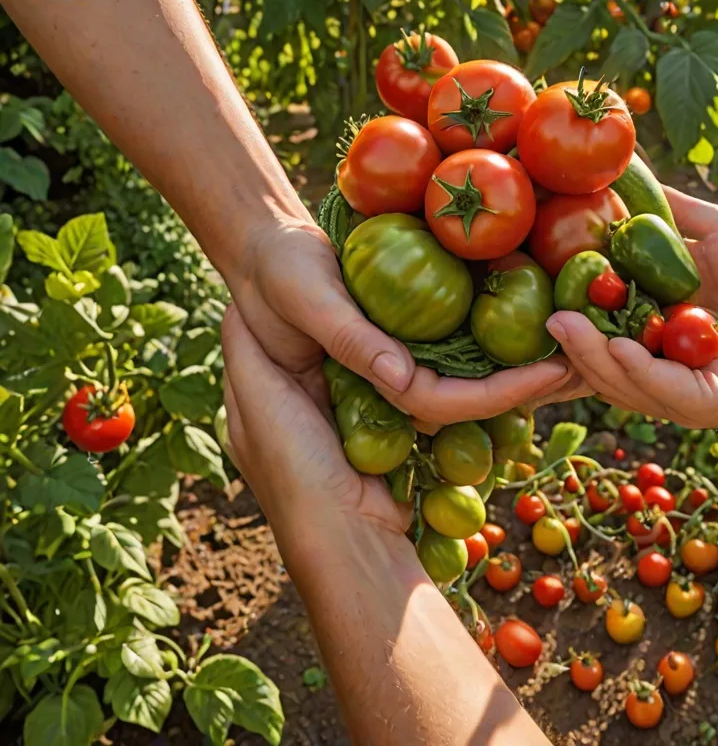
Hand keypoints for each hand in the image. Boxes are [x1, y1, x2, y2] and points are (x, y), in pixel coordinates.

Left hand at [220, 304, 406, 537]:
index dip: (271, 310)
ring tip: (372, 309)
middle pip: (304, 355)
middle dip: (318, 327)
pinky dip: (380, 375)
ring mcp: (332, 425)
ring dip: (354, 350)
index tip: (292, 271)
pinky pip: (373, 393)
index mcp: (254, 408)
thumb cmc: (295, 465)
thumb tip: (235, 303)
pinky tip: (393, 353)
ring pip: (341, 370)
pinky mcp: (369, 435)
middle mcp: (290, 415)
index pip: (256, 344)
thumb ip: (245, 354)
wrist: (349, 534)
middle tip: (342, 283)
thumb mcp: (259, 401)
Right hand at [229, 216, 581, 419]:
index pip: (443, 404)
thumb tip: (401, 377)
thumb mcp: (306, 298)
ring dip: (522, 363)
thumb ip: (349, 339)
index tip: (552, 371)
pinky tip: (538, 317)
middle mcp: (392, 382)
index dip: (500, 394)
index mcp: (367, 385)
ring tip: (577, 344)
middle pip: (470, 399)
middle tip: (589, 363)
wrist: (264, 253)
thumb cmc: (276, 273)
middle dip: (528, 386)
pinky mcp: (406, 337)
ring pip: (471, 375)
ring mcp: (402, 362)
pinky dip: (499, 337)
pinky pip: (460, 345)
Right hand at [545, 187, 717, 428]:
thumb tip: (624, 168)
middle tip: (539, 310)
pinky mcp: (695, 404)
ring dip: (587, 353)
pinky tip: (619, 346)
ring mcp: (666, 388)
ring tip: (563, 324)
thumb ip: (670, 209)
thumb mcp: (714, 232)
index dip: (560, 302)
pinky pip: (656, 388)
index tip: (530, 275)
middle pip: (589, 354)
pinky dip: (634, 369)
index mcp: (641, 325)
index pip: (589, 318)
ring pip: (613, 376)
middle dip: (563, 337)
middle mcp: (644, 361)